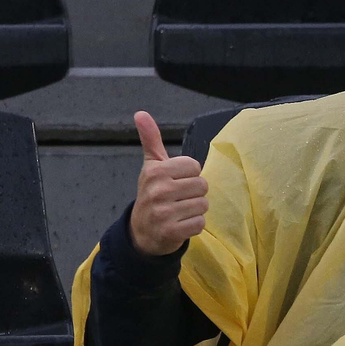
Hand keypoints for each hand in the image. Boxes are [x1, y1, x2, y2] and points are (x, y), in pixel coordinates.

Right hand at [129, 110, 208, 256]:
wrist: (141, 231)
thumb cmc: (152, 194)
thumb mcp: (151, 166)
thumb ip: (151, 139)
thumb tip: (141, 113)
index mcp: (156, 171)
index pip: (195, 166)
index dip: (190, 175)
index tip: (176, 181)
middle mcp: (159, 191)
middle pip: (202, 185)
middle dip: (194, 193)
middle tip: (179, 198)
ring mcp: (164, 213)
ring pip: (203, 204)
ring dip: (195, 209)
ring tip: (180, 211)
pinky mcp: (172, 232)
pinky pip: (200, 223)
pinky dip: (194, 225)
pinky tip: (181, 224)